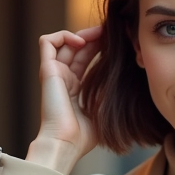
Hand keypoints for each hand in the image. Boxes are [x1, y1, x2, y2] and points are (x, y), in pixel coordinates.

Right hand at [27, 26, 101, 174]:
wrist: (66, 143)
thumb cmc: (85, 135)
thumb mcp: (104, 107)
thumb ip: (110, 90)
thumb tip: (127, 74)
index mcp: (75, 87)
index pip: (86, 57)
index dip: (99, 45)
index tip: (115, 39)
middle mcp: (63, 78)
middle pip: (76, 47)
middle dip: (93, 36)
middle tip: (109, 31)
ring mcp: (54, 73)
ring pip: (62, 41)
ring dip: (80, 33)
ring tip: (96, 35)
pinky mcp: (46, 70)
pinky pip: (46, 42)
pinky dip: (63, 36)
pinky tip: (80, 42)